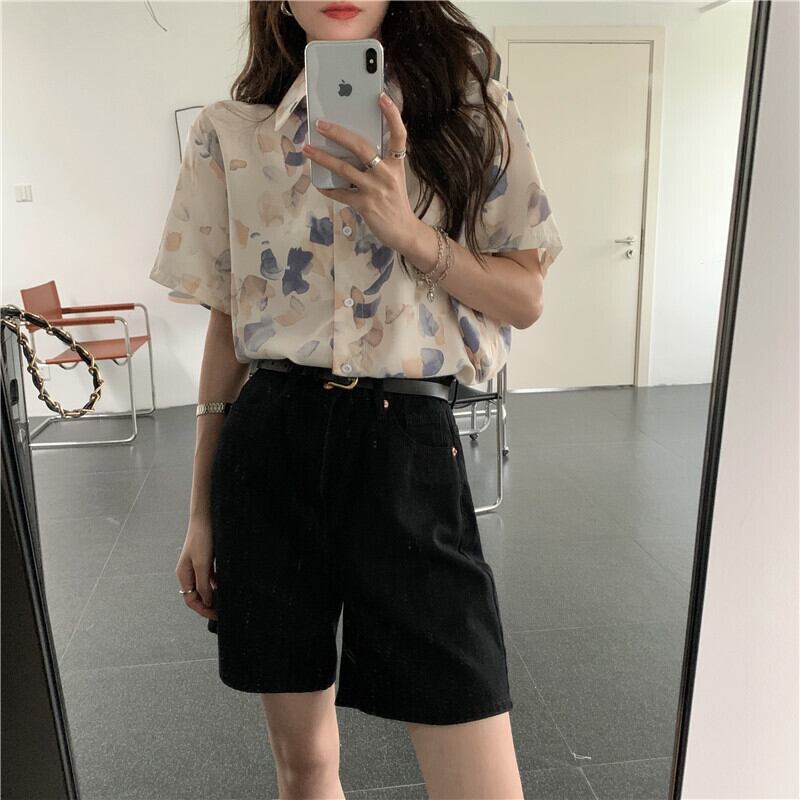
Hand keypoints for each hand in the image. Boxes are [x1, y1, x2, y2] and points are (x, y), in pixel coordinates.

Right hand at [176, 518, 217, 620]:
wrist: (206, 517)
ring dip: (214, 595)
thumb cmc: (202, 538)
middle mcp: (188, 572)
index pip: (191, 600)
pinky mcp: (206, 560)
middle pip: (196, 595)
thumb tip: (206, 602)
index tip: (217, 615)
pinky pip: (210, 577)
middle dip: (208, 604)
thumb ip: (203, 584)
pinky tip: (225, 585)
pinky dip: (217, 584)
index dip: (203, 610)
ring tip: (225, 600)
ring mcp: (197, 566)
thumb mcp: (202, 564)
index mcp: (183, 575)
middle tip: (223, 610)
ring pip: (204, 587)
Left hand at [302, 92, 420, 253]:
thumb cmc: (395, 202)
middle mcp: (386, 174)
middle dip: (338, 133)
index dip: (392, 114)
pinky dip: (328, 188)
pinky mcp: (365, 205)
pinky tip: (318, 183)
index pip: (399, 135)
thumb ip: (379, 163)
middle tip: (320, 124)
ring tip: (307, 149)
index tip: (382, 96)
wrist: (403, 231)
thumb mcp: (393, 178)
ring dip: (323, 158)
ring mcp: (375, 190)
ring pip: (345, 169)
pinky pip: (341, 193)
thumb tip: (351, 147)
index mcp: (396, 164)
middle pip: (362, 147)